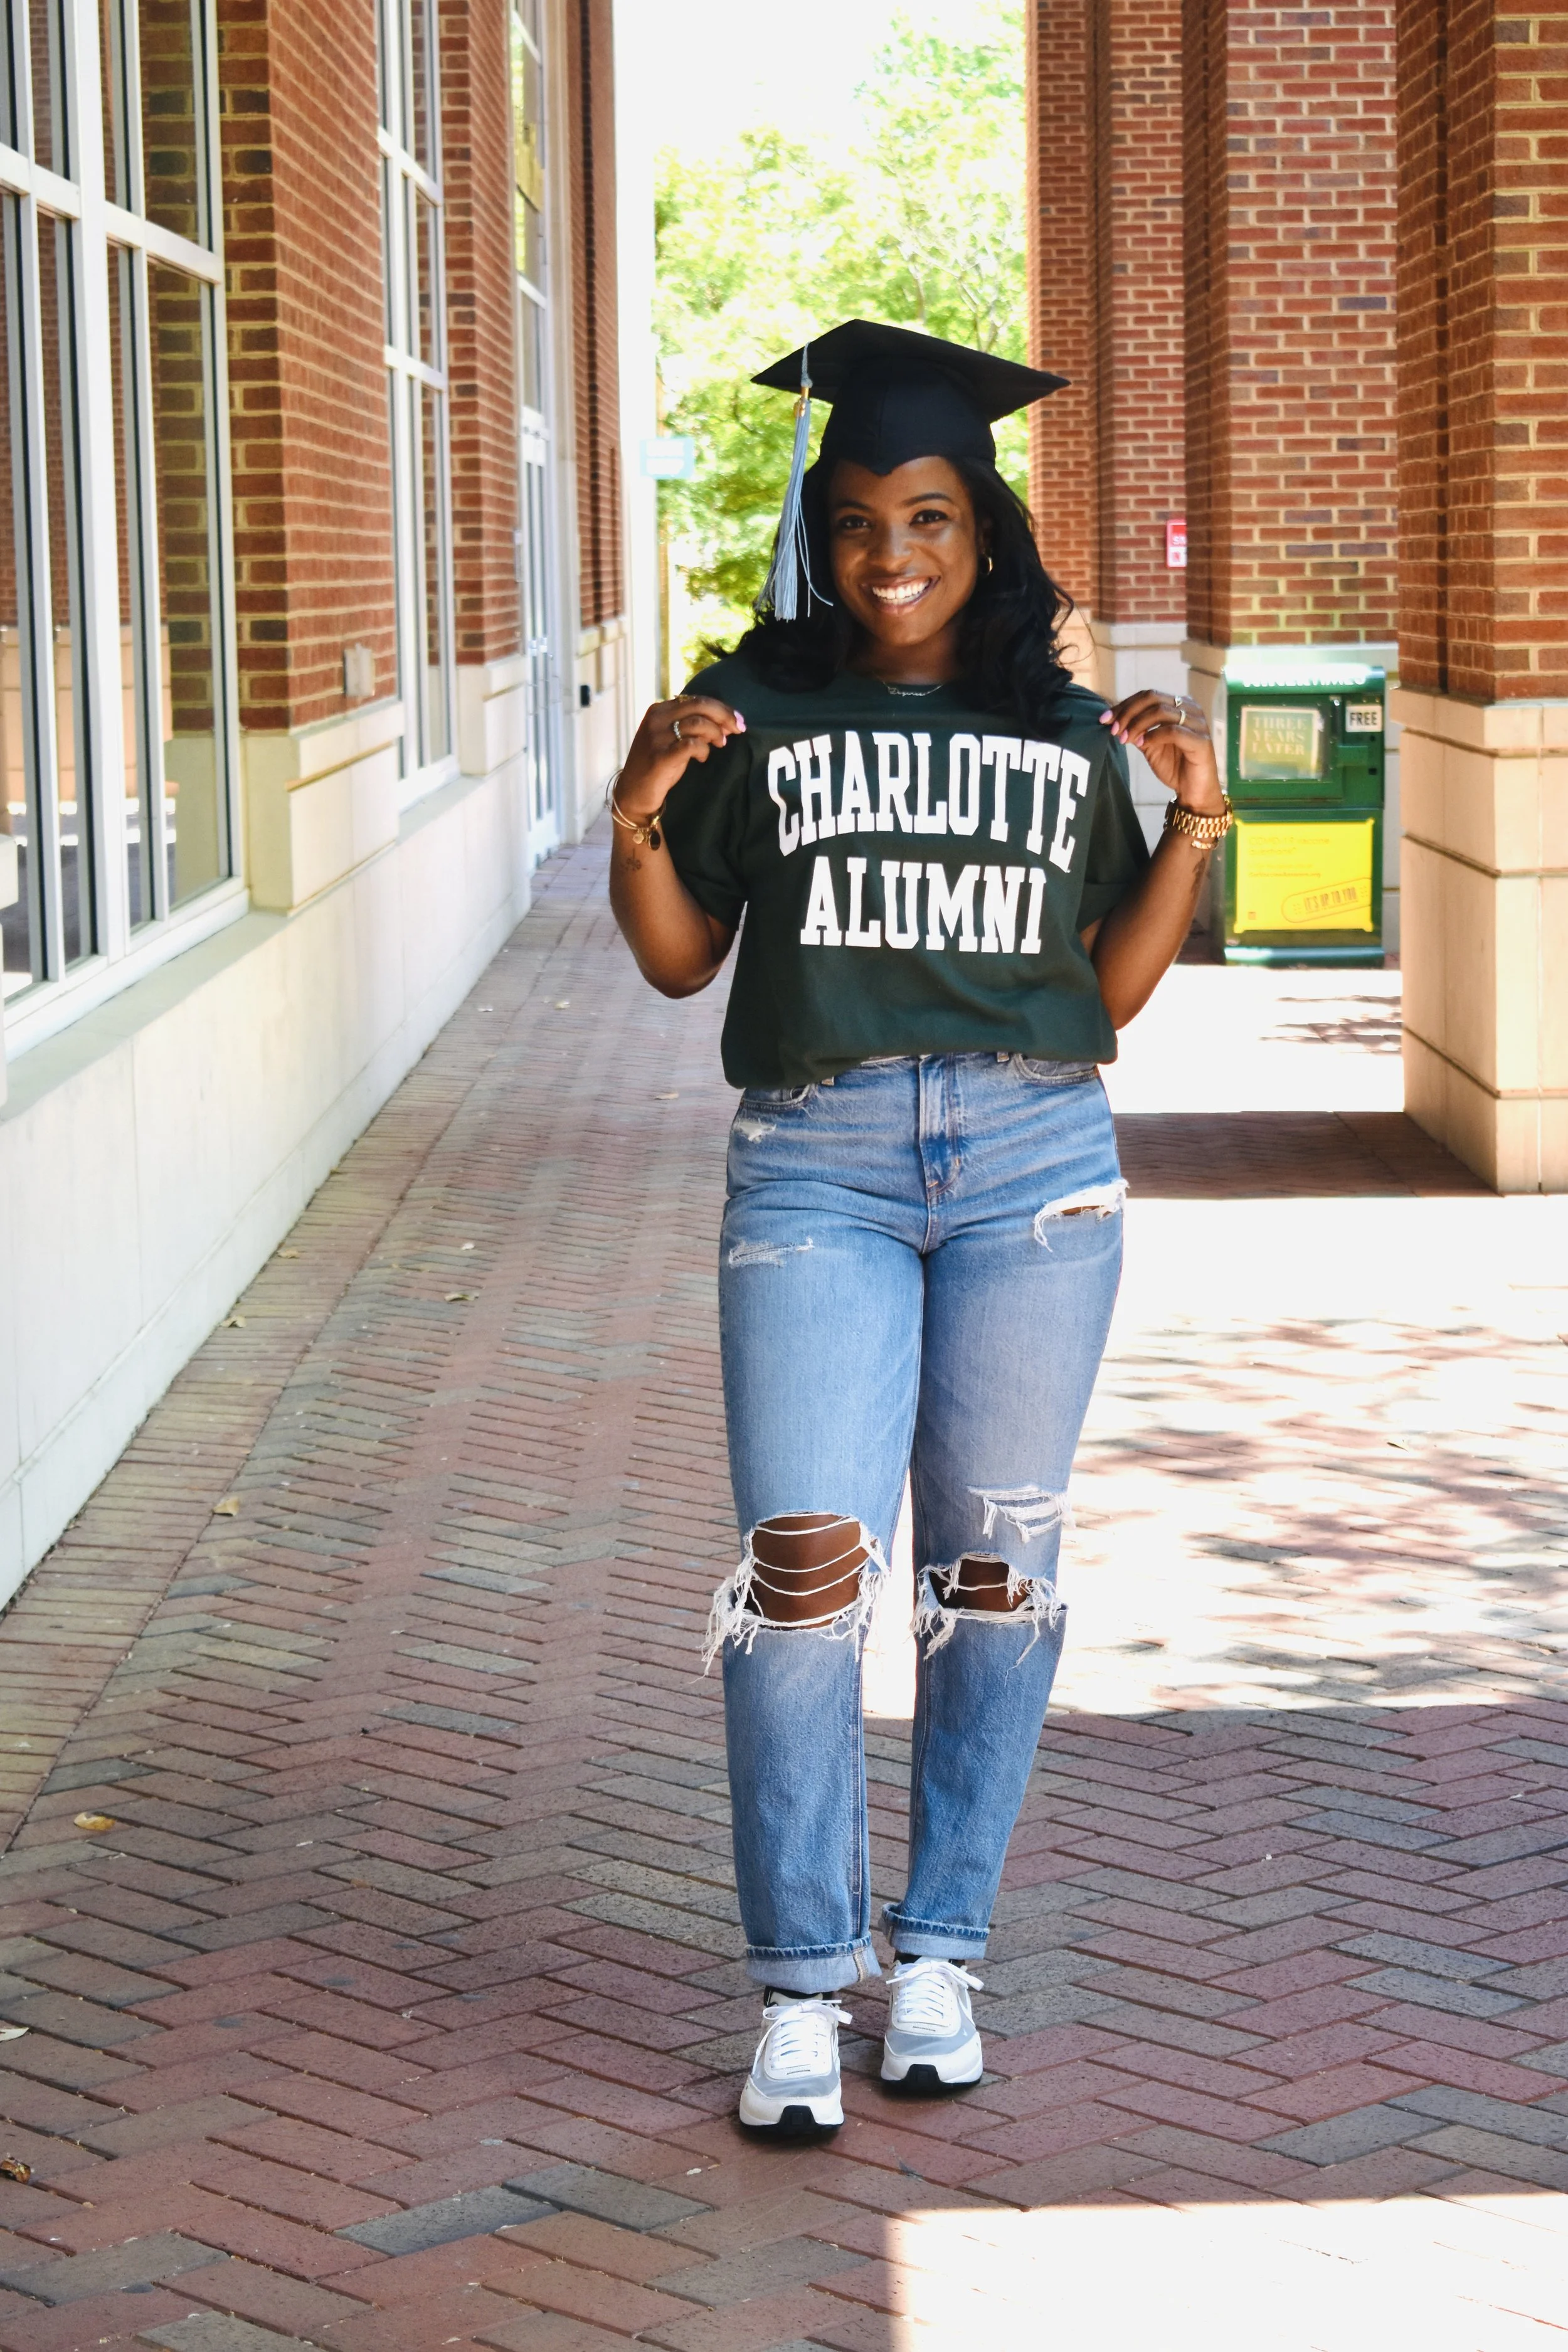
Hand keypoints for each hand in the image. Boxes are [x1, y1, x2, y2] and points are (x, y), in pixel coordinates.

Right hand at [617, 695, 744, 816]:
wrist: (634, 793)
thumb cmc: (657, 766)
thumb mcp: (671, 738)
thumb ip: (692, 727)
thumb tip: (725, 723)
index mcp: (659, 709)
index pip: (696, 700)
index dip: (721, 708)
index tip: (737, 720)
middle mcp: (657, 718)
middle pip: (700, 706)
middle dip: (725, 716)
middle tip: (739, 729)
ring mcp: (657, 736)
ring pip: (698, 723)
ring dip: (715, 734)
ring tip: (720, 745)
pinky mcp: (661, 756)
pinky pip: (691, 745)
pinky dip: (703, 750)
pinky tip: (702, 758)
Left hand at [1100, 690, 1223, 814]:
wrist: (1193, 790)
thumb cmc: (1174, 766)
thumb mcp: (1149, 744)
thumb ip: (1136, 729)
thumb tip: (1112, 719)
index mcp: (1179, 704)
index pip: (1147, 695)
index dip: (1124, 705)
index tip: (1104, 719)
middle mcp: (1190, 708)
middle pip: (1153, 698)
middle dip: (1128, 713)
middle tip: (1114, 730)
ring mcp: (1198, 723)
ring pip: (1161, 712)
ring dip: (1137, 724)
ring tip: (1125, 739)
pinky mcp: (1201, 741)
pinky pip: (1173, 731)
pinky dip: (1153, 736)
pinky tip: (1142, 744)